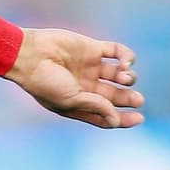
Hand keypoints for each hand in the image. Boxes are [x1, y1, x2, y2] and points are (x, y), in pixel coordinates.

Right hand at [7, 29, 144, 128]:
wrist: (30, 55)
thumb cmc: (44, 82)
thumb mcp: (70, 100)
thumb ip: (96, 107)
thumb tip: (116, 120)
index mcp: (78, 104)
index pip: (105, 114)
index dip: (123, 118)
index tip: (139, 118)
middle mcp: (85, 87)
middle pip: (115, 95)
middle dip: (128, 98)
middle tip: (137, 99)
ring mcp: (89, 67)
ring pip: (118, 75)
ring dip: (128, 78)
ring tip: (123, 77)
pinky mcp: (92, 49)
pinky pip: (117, 52)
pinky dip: (126, 57)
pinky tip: (125, 63)